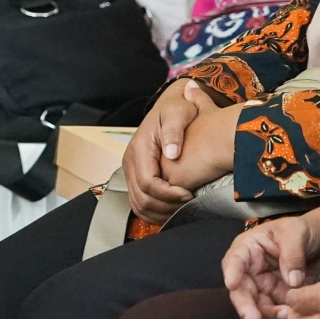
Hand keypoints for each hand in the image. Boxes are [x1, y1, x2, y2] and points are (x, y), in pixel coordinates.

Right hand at [124, 79, 213, 223]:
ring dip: (161, 212)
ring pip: (139, 204)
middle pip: (141, 198)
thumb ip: (174, 130)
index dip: (168, 194)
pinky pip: (140, 203)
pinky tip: (174, 208)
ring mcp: (131, 170)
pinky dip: (156, 212)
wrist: (171, 105)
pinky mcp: (136, 176)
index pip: (148, 182)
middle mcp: (130, 161)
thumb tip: (171, 153)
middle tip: (189, 204)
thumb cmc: (178, 109)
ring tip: (183, 208)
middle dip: (166, 206)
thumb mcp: (179, 111)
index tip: (188, 194)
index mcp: (139, 148)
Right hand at [221, 212, 319, 318]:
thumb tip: (292, 282)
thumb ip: (292, 254)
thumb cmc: (303, 230)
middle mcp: (251, 271)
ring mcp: (264, 288)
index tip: (231, 284)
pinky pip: (275, 314)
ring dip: (268, 316)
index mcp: (249, 249)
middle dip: (246, 307)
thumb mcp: (296, 233)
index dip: (231, 273)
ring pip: (257, 307)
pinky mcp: (278, 300)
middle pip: (241, 291)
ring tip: (287, 316)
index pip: (234, 260)